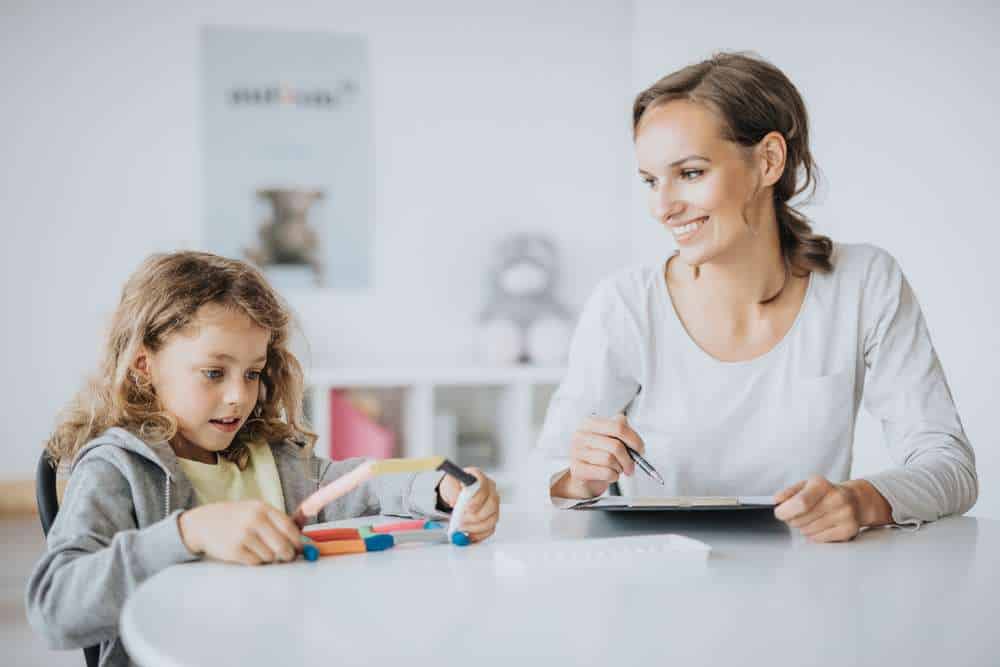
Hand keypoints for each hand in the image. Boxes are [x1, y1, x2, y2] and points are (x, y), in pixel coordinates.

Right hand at [178, 500, 302, 564]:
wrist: (203, 523)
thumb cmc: (236, 518)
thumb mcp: (256, 511)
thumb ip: (279, 523)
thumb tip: (305, 542)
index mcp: (262, 508)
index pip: (289, 528)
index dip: (299, 541)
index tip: (303, 549)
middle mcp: (254, 520)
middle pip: (283, 545)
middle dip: (288, 554)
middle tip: (286, 556)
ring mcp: (243, 535)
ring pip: (270, 556)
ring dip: (269, 557)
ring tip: (259, 549)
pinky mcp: (234, 551)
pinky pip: (256, 562)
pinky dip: (256, 561)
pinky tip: (248, 552)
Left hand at [437, 467, 499, 541]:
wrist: (455, 493)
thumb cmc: (454, 486)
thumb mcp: (449, 483)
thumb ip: (452, 490)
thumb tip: (455, 501)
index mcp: (480, 478)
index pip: (484, 487)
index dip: (477, 499)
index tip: (467, 508)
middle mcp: (490, 491)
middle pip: (492, 505)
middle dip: (476, 516)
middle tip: (462, 522)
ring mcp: (493, 505)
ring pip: (492, 519)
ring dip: (476, 527)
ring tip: (462, 529)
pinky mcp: (492, 517)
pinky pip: (490, 529)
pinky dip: (479, 535)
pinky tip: (469, 535)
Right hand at [553, 413, 643, 498]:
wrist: (584, 477)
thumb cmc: (599, 456)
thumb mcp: (611, 440)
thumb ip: (623, 435)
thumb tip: (637, 445)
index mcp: (590, 423)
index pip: (618, 426)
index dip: (634, 439)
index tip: (640, 450)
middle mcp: (581, 435)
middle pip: (616, 445)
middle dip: (629, 459)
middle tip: (631, 466)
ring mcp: (576, 452)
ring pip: (610, 460)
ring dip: (619, 468)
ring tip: (617, 469)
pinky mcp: (577, 469)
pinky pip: (605, 473)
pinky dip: (613, 476)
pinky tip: (610, 475)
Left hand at [774, 475, 869, 542]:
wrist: (854, 500)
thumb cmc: (824, 493)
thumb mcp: (806, 485)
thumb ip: (788, 493)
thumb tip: (776, 500)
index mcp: (822, 484)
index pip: (801, 502)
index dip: (786, 511)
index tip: (780, 513)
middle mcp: (837, 498)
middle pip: (802, 519)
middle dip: (792, 520)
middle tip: (796, 516)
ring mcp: (845, 514)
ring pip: (809, 531)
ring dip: (803, 528)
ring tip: (810, 519)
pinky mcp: (849, 529)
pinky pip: (819, 539)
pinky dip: (813, 535)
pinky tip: (819, 526)